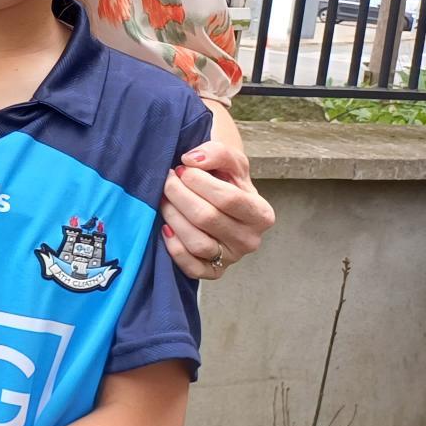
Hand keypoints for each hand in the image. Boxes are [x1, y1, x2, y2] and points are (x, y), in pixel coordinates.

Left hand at [161, 140, 273, 280]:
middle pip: (207, 219)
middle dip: (179, 195)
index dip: (198, 181)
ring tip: (164, 200)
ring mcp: (232, 259)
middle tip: (167, 180)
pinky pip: (190, 266)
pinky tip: (166, 227)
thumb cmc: (225, 180)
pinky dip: (174, 247)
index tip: (182, 168)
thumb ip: (217, 152)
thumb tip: (192, 160)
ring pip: (197, 243)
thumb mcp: (230, 161)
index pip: (227, 198)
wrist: (220, 200)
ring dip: (172, 217)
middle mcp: (250, 240)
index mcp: (261, 214)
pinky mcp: (213, 272)